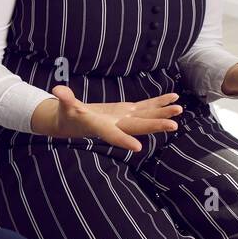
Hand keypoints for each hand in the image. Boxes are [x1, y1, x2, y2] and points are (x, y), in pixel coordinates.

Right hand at [31, 85, 182, 152]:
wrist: (73, 122)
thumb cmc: (67, 115)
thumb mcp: (64, 108)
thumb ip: (65, 100)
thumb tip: (58, 90)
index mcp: (100, 127)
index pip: (112, 135)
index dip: (123, 140)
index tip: (137, 147)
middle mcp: (117, 124)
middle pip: (138, 127)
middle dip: (155, 126)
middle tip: (173, 126)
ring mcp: (125, 118)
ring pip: (147, 116)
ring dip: (163, 113)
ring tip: (179, 109)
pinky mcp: (128, 111)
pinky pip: (147, 107)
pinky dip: (159, 103)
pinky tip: (174, 99)